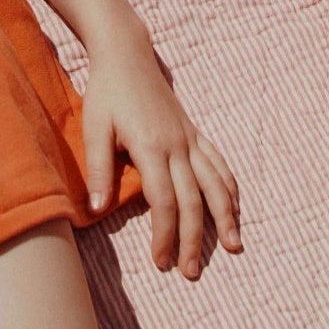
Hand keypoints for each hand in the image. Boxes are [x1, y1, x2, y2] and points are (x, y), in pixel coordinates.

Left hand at [80, 17, 242, 279]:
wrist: (126, 56)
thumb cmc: (106, 93)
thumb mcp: (94, 128)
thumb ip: (98, 169)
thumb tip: (97, 209)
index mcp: (152, 146)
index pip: (164, 201)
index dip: (165, 234)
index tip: (161, 262)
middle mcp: (178, 145)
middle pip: (193, 200)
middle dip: (195, 238)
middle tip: (191, 272)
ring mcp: (190, 138)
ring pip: (215, 184)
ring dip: (225, 217)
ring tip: (234, 248)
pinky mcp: (194, 133)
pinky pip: (219, 164)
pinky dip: (229, 188)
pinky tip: (234, 209)